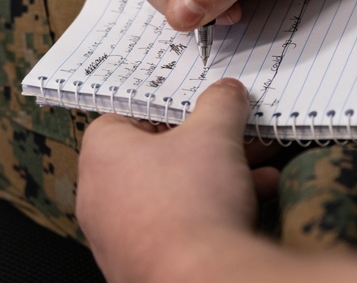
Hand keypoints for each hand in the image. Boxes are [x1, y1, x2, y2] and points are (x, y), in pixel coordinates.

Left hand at [76, 78, 280, 282]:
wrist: (200, 278)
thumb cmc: (190, 203)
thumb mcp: (214, 134)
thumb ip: (220, 104)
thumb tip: (226, 92)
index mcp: (103, 154)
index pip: (124, 116)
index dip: (164, 109)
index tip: (195, 107)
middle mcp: (101, 197)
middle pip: (156, 156)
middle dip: (203, 146)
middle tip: (233, 136)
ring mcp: (120, 236)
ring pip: (173, 193)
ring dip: (215, 179)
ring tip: (255, 170)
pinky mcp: (144, 263)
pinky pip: (179, 227)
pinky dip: (211, 213)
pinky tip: (252, 201)